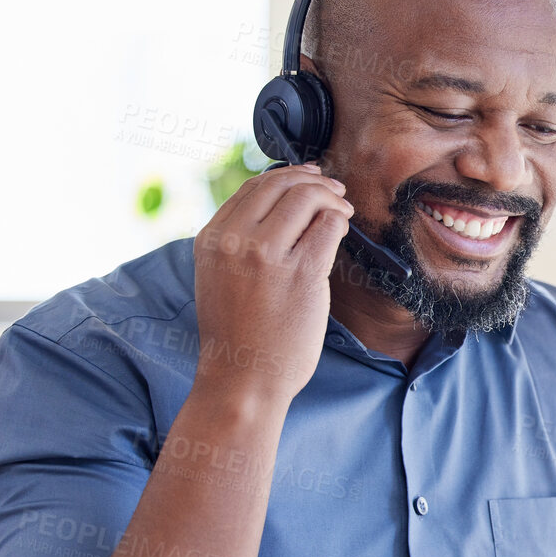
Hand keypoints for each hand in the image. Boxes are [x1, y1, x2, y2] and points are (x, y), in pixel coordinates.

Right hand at [191, 163, 353, 406]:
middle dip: (313, 181)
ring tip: (343, 209)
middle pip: (281, 184)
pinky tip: (344, 230)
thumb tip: (279, 208)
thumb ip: (238, 243)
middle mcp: (235, 241)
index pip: (253, 187)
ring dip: (332, 198)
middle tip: (334, 190)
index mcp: (211, 239)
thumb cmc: (238, 335)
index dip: (287, 177)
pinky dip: (340, 221)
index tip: (308, 179)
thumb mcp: (219, 278)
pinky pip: (329, 227)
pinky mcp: (302, 274)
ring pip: (307, 198)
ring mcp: (267, 256)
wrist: (243, 379)